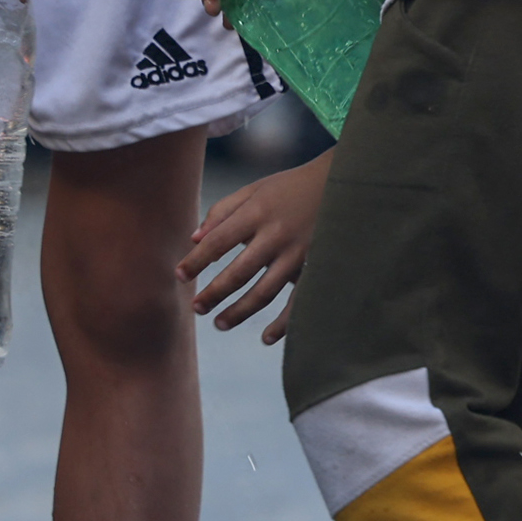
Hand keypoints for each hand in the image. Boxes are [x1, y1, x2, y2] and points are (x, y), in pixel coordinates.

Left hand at [182, 152, 332, 341]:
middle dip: (214, 293)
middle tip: (196, 308)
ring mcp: (298, 253)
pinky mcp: (316, 267)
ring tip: (219, 324)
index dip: (196, 261)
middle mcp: (276, 234)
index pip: (218, 241)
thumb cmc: (290, 187)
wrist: (342, 182)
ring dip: (239, 312)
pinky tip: (265, 338)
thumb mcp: (254, 190)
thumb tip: (194, 238)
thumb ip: (222, 211)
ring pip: (264, 292)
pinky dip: (283, 324)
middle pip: (238, 272)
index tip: (179, 276)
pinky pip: (298, 302)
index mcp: (257, 212)